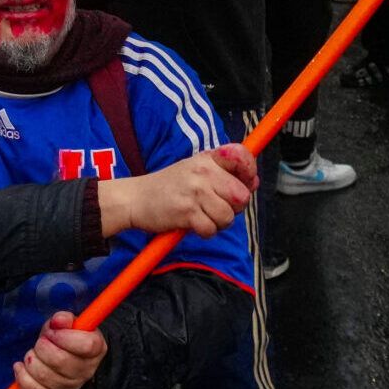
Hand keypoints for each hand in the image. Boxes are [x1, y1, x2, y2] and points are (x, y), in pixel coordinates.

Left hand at [12, 311, 105, 388]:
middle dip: (43, 346)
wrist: (64, 355)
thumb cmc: (66, 337)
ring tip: (33, 353)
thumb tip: (58, 321)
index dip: (64, 337)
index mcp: (95, 349)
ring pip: (44, 376)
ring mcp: (70, 386)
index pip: (86, 345)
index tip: (52, 332)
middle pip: (61, 361)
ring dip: (31, 360)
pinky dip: (22, 377)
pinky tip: (21, 366)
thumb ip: (64, 319)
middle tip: (41, 341)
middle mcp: (86, 371)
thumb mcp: (68, 323)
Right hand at [98, 144, 256, 237]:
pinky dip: (204, 232)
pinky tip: (192, 224)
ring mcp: (196, 191)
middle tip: (215, 207)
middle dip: (233, 208)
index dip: (250, 172)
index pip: (242, 156)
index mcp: (207, 158)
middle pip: (241, 196)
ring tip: (201, 216)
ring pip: (228, 216)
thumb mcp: (195, 170)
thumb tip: (253, 183)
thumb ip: (223, 174)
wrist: (135, 198)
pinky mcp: (187, 211)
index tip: (246, 182)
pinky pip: (211, 229)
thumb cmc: (168, 187)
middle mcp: (203, 171)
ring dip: (218, 223)